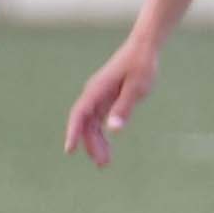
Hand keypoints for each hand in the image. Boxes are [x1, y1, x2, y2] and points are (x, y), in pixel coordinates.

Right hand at [64, 34, 158, 164]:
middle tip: (103, 164)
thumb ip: (124, 107)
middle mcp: (94, 94)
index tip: (70, 149)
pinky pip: (99, 121)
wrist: (143, 49)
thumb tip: (113, 130)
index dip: (73, 132)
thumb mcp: (136, 87)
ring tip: (104, 163)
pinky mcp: (106, 100)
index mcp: (97, 89)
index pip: (79, 114)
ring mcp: (99, 97)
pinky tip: (107, 149)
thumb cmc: (141, 65)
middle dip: (91, 144)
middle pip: (86, 124)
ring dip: (96, 143)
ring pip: (92, 125)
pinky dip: (102, 135)